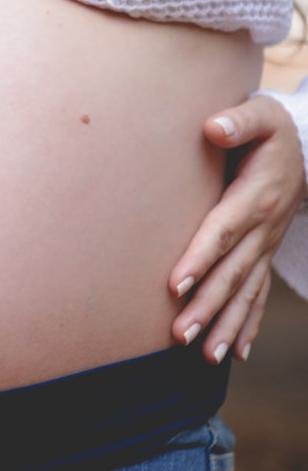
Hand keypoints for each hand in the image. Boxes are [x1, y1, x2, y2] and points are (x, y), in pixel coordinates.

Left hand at [169, 95, 306, 363]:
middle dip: (207, 305)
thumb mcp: (261, 114)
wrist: (306, 149)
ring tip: (206, 355)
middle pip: (232, 272)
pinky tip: (234, 352)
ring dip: (226, 324)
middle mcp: (263, 228)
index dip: (200, 257)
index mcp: (256, 196)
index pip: (223, 231)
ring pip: (246, 291)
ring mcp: (266, 245)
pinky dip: (247, 323)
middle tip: (180, 334)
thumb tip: (213, 127)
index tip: (175, 284)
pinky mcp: (264, 254)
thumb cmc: (269, 130)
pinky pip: (259, 294)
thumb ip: (239, 120)